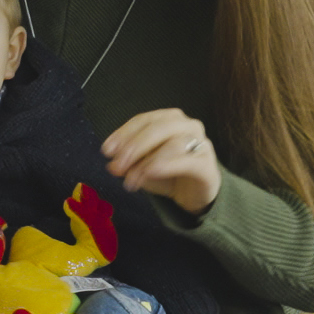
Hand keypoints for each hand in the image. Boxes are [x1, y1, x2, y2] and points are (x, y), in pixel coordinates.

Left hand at [103, 109, 221, 213]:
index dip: (123, 133)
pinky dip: (166, 165)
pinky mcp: (207, 165)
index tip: (106, 150)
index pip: (144, 120)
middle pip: (158, 128)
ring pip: (172, 144)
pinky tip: (150, 173)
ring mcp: (201, 144)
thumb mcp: (142, 168)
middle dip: (134, 146)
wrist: (198, 194)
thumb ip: (128, 163)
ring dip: (147, 162)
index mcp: (171, 119)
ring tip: (131, 180)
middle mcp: (188, 126)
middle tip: (118, 165)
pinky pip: (186, 161)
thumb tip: (111, 165)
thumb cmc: (171, 175)